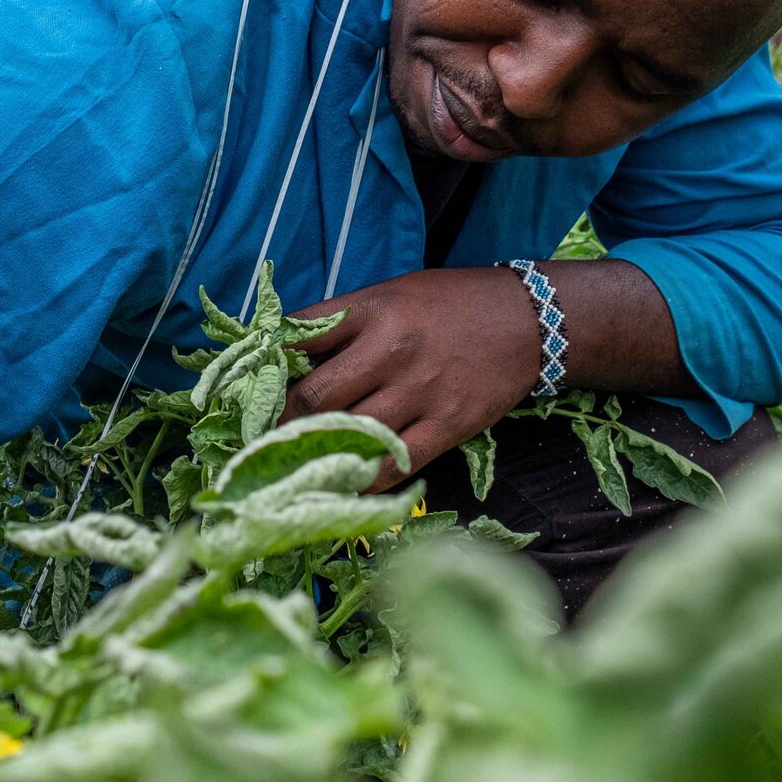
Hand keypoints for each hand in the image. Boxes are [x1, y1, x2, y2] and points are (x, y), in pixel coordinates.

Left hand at [284, 268, 542, 489]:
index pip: (297, 340)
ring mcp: (420, 391)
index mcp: (370, 311)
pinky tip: (342, 487)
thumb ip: (343, 324)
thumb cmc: (450, 304)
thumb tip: (283, 358)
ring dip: (316, 456)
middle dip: (281, 424)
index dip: (265, 371)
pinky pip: (391, 465)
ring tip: (294, 468)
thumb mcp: (391, 295)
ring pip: (347, 435)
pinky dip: (361, 480)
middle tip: (264, 442)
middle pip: (314, 397)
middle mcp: (391, 350)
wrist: (532, 320)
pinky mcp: (447, 426)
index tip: (248, 394)